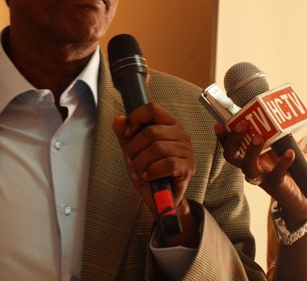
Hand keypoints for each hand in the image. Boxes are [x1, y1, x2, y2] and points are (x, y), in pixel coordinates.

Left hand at [113, 103, 195, 217]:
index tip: (127, 134)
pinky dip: (152, 171)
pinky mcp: (188, 167)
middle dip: (135, 149)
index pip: (152, 109)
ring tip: (140, 171)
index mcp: (168, 124)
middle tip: (132, 161)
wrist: (159, 197)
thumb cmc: (148, 169)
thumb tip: (118, 120)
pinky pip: (167, 164)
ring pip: (157, 148)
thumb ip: (124, 133)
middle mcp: (181, 134)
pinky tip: (148, 176)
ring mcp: (187, 150)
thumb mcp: (132, 149)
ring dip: (141, 163)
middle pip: (151, 132)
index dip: (135, 119)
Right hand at [214, 122, 306, 223]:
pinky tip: (289, 152)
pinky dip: (283, 162)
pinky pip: (277, 174)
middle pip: (231, 156)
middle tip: (242, 125)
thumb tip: (273, 115)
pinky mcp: (276, 184)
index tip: (219, 126)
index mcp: (246, 157)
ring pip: (248, 166)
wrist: (298, 194)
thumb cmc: (285, 167)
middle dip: (233, 140)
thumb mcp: (277, 148)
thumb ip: (273, 135)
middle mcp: (249, 167)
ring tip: (259, 137)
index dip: (222, 137)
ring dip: (251, 151)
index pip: (229, 147)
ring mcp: (261, 177)